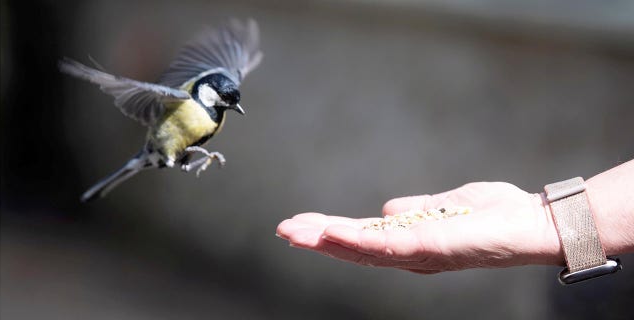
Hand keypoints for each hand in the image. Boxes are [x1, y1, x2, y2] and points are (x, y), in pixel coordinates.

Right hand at [276, 182, 562, 273]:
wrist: (532, 224)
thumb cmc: (492, 216)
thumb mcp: (446, 207)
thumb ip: (416, 209)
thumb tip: (386, 210)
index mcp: (410, 242)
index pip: (362, 237)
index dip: (330, 232)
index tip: (300, 223)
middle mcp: (410, 253)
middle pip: (356, 247)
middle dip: (318, 239)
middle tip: (284, 229)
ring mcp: (420, 253)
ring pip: (365, 249)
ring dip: (328, 240)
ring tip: (296, 232)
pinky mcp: (433, 247)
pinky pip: (390, 245)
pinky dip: (359, 241)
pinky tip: (336, 234)